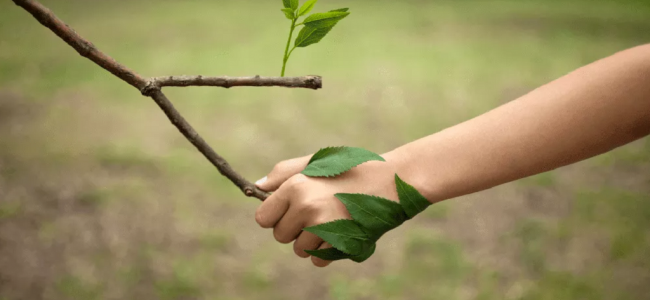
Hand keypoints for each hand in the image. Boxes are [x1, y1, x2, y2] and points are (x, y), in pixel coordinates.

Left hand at [254, 152, 400, 266]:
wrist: (390, 181)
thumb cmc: (350, 169)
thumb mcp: (315, 162)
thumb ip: (284, 173)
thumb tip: (257, 187)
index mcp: (295, 186)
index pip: (263, 218)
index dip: (275, 216)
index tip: (288, 211)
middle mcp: (306, 207)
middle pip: (280, 236)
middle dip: (293, 229)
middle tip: (315, 213)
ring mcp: (323, 227)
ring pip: (299, 250)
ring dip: (311, 240)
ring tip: (331, 219)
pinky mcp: (340, 244)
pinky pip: (318, 259)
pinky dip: (327, 251)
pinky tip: (340, 231)